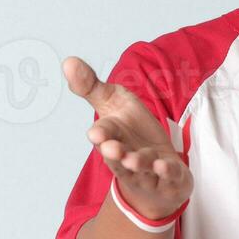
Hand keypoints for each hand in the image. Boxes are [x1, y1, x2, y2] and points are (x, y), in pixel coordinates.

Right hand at [63, 56, 192, 220]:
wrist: (155, 164)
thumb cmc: (130, 131)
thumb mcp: (112, 102)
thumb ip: (91, 86)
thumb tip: (68, 62)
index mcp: (112, 137)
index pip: (104, 136)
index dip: (101, 135)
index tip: (96, 134)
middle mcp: (126, 157)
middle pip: (118, 157)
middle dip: (114, 154)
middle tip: (112, 149)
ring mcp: (148, 170)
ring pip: (141, 168)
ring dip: (138, 163)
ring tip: (134, 159)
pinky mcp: (170, 177)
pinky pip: (169, 176)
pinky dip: (166, 172)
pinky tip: (163, 166)